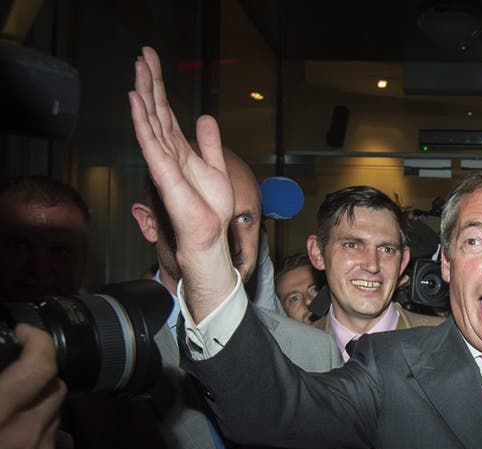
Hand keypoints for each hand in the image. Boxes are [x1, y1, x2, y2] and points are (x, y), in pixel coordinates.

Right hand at [0, 325, 66, 448]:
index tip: (23, 334)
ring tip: (13, 413)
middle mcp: (26, 435)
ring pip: (59, 420)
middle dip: (38, 376)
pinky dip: (44, 447)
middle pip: (55, 389)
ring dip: (42, 412)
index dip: (37, 340)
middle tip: (12, 375)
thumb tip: (7, 384)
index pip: (40, 364)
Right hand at [129, 46, 236, 320]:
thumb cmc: (211, 209)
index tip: (151, 60)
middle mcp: (167, 152)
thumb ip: (209, 143)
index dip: (159, 86)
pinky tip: (137, 101)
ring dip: (144, 93)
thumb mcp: (216, 167)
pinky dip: (143, 121)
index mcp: (179, 149)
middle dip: (150, 81)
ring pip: (151, 120)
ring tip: (139, 67)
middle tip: (143, 53)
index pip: (165, 112)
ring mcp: (163, 161)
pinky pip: (151, 142)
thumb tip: (204, 117)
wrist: (209, 236)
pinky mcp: (164, 173)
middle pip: (155, 110)